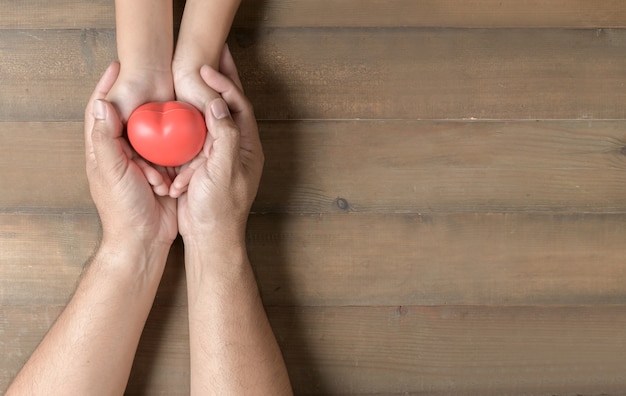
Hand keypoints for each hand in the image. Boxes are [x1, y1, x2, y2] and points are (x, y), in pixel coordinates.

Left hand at [85, 62, 177, 247]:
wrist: (144, 239)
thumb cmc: (123, 207)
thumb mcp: (111, 170)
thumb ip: (105, 138)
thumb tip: (100, 104)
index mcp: (104, 150)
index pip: (101, 112)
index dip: (106, 87)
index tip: (117, 66)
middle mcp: (123, 153)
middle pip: (130, 118)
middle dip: (140, 99)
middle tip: (154, 78)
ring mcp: (144, 162)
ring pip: (154, 133)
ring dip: (164, 125)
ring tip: (175, 103)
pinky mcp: (163, 171)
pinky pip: (171, 150)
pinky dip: (177, 143)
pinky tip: (188, 130)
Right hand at [173, 47, 263, 243]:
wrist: (209, 237)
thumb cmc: (219, 208)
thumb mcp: (223, 170)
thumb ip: (224, 136)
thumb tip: (220, 104)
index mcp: (247, 147)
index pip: (239, 106)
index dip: (225, 85)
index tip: (206, 68)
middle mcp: (237, 146)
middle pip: (231, 104)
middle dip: (223, 78)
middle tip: (214, 51)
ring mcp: (221, 153)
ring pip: (215, 115)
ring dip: (207, 92)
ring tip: (197, 68)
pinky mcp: (206, 162)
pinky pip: (199, 132)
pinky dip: (192, 116)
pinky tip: (182, 102)